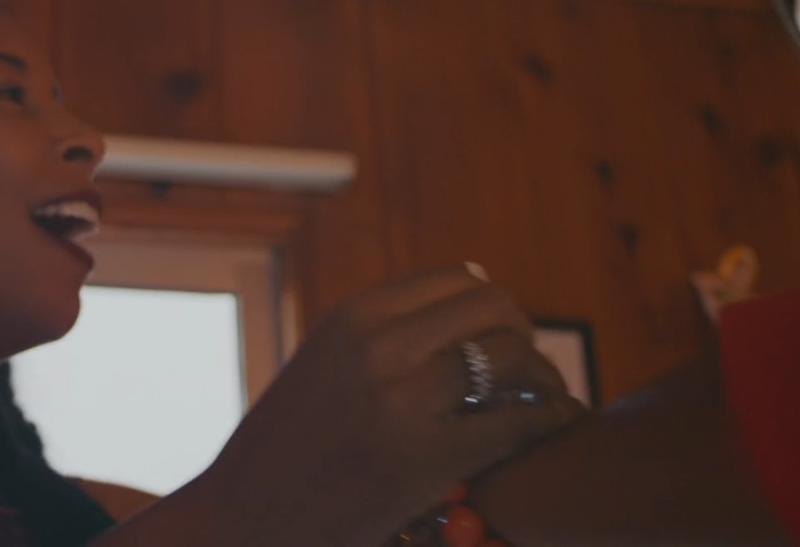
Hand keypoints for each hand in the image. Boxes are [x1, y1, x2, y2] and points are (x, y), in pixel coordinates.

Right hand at [191, 264, 584, 546]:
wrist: (244, 521)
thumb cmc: (289, 450)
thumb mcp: (327, 363)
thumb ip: (390, 329)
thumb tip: (476, 279)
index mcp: (353, 317)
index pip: (461, 278)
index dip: (495, 309)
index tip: (501, 341)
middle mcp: (377, 345)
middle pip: (496, 308)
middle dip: (524, 338)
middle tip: (527, 377)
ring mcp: (400, 402)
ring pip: (513, 357)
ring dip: (543, 379)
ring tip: (543, 404)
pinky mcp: (423, 461)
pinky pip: (518, 422)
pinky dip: (551, 420)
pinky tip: (555, 430)